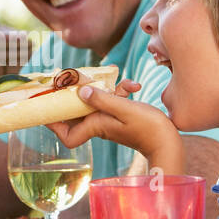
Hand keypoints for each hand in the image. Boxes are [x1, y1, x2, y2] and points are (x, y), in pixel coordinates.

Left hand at [47, 80, 178, 166]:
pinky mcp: (122, 116)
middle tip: (75, 78)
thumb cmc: (149, 129)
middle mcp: (100, 125)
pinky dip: (121, 91)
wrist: (169, 143)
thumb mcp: (125, 109)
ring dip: (105, 88)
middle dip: (76, 94)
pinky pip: (114, 101)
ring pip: (98, 102)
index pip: (68, 136)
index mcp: (96, 127)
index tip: (49, 107)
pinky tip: (133, 86)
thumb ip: (103, 99)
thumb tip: (81, 92)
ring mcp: (111, 121)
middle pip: (78, 112)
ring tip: (115, 75)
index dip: (55, 125)